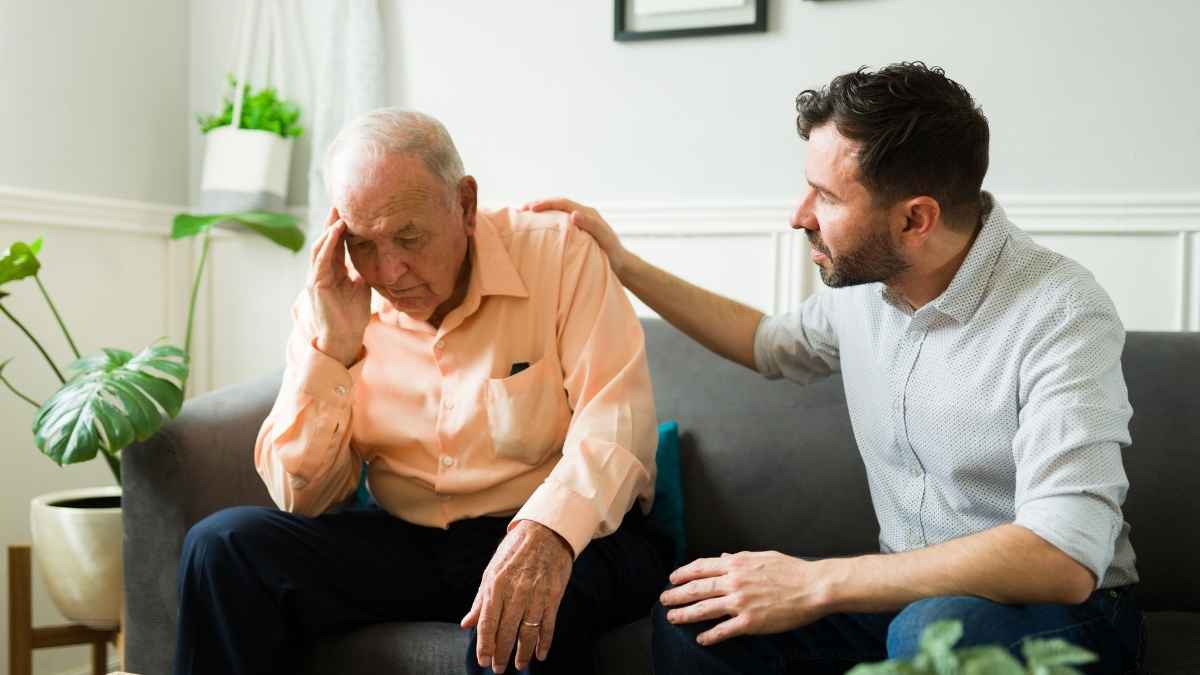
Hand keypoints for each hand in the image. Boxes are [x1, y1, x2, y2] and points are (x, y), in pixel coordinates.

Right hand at [307, 207, 370, 366]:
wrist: (344, 337)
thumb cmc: (352, 314)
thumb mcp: (361, 285)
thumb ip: (362, 268)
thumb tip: (376, 253)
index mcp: (332, 270)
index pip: (335, 243)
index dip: (341, 226)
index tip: (350, 209)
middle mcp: (321, 270)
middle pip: (326, 240)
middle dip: (332, 221)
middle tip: (341, 202)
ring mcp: (316, 277)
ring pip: (320, 246)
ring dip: (329, 229)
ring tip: (339, 213)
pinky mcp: (316, 284)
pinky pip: (321, 259)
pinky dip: (328, 244)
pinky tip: (335, 232)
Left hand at [461, 520, 573, 672]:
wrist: (545, 532)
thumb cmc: (514, 551)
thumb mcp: (491, 571)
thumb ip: (480, 600)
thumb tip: (466, 623)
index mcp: (496, 586)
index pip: (487, 623)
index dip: (484, 645)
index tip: (483, 660)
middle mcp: (515, 593)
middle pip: (506, 631)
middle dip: (501, 654)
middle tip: (498, 669)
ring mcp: (536, 595)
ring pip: (528, 632)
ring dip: (522, 653)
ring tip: (519, 665)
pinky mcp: (553, 596)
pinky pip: (548, 625)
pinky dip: (544, 642)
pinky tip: (540, 654)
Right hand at [522, 197, 630, 276]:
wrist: (620, 264)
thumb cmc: (613, 253)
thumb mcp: (604, 239)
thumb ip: (591, 225)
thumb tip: (573, 213)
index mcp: (588, 213)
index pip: (563, 203)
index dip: (546, 203)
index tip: (530, 209)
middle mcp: (583, 214)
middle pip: (557, 205)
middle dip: (539, 205)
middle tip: (521, 209)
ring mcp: (579, 223)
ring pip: (556, 213)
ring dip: (541, 213)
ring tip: (524, 218)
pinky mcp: (577, 232)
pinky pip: (559, 223)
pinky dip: (546, 223)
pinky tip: (537, 230)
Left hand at [660, 551, 838, 645]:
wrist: (813, 587)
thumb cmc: (791, 570)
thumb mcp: (763, 556)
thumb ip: (740, 557)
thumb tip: (723, 556)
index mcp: (736, 563)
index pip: (701, 567)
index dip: (683, 573)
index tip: (672, 578)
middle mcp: (734, 582)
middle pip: (696, 588)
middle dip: (676, 594)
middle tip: (663, 600)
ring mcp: (740, 603)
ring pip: (704, 609)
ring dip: (685, 614)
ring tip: (672, 618)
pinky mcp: (750, 622)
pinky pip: (724, 630)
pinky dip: (710, 635)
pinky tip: (701, 638)